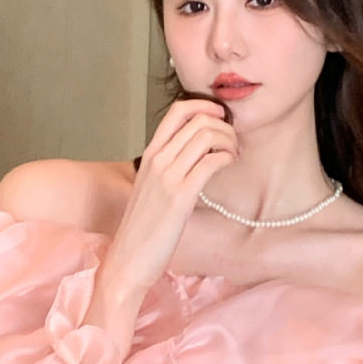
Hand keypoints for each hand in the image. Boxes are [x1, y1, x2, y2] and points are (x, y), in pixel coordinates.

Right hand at [103, 95, 238, 296]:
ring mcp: (167, 177)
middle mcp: (157, 160)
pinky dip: (226, 158)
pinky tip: (229, 166)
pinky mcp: (180, 197)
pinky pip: (210, 162)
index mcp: (150, 154)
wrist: (129, 258)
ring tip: (233, 155)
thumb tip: (194, 155)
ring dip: (229, 141)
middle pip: (198, 120)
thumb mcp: (152, 187)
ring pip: (206, 136)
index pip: (178, 111)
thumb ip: (168, 167)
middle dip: (224, 125)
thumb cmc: (144, 227)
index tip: (220, 117)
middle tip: (233, 143)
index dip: (205, 106)